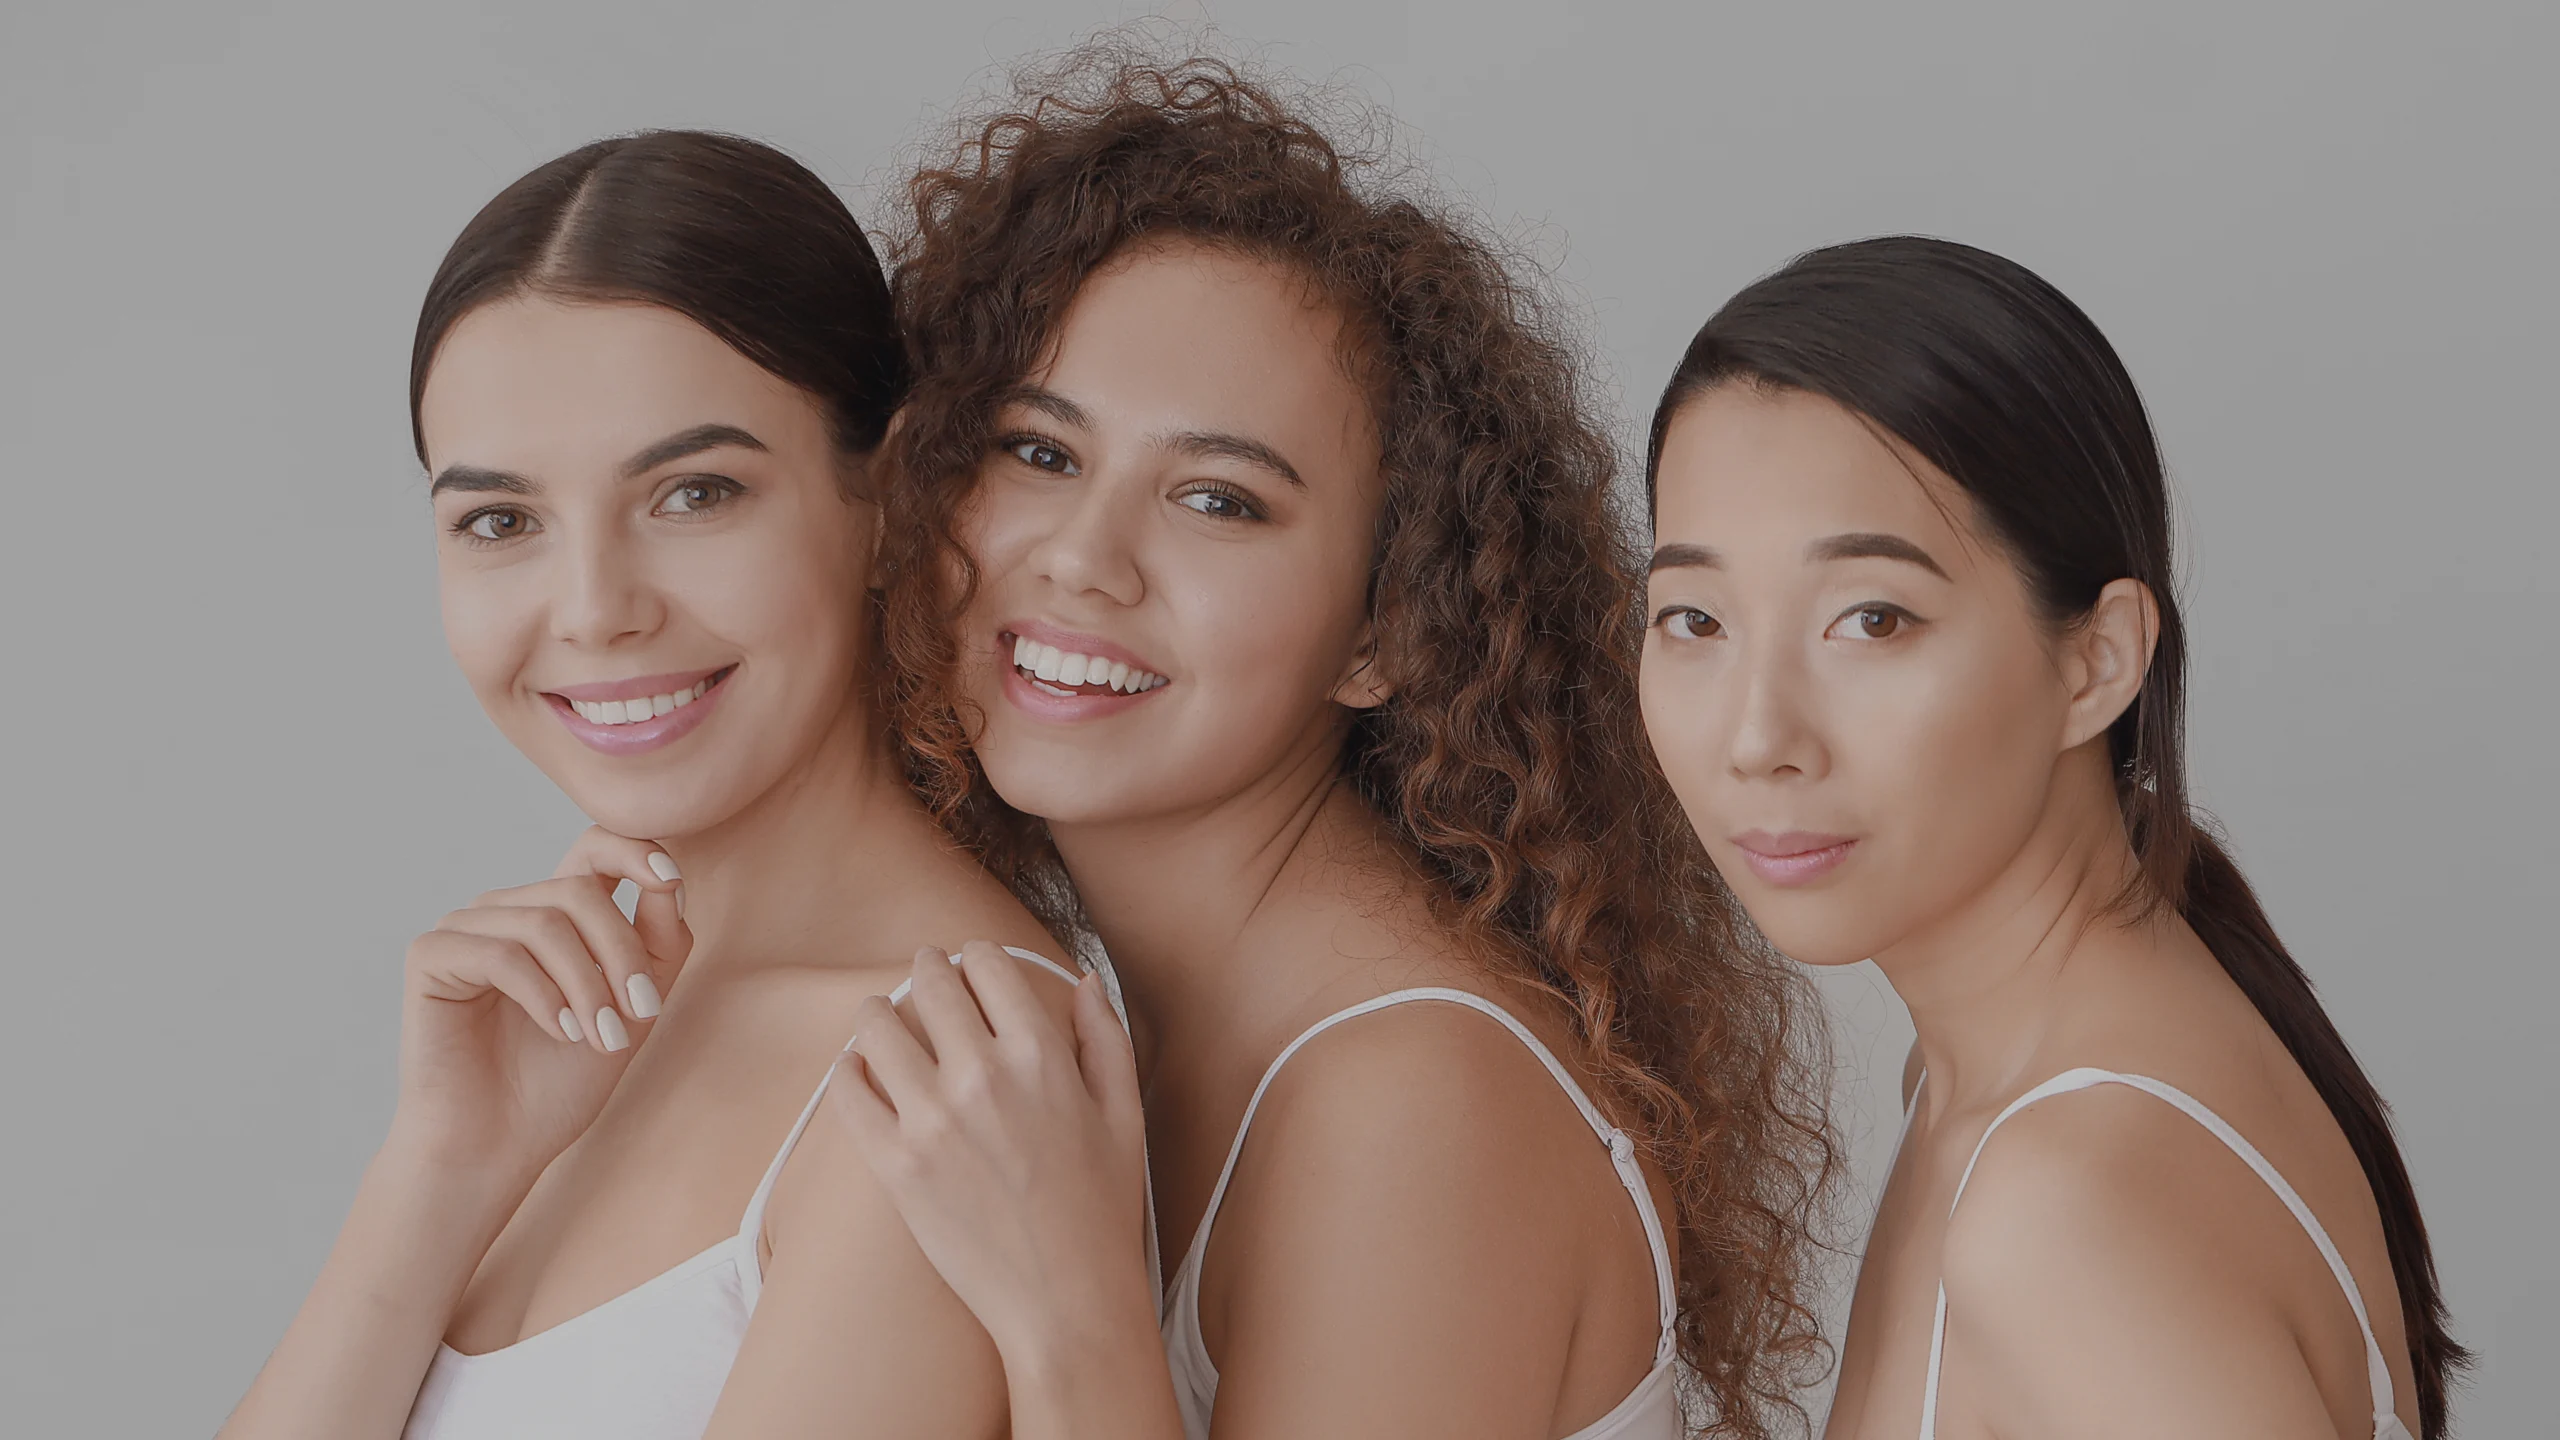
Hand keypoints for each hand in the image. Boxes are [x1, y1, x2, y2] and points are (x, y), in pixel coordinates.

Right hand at [386, 826, 692, 1187]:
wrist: (499, 1145)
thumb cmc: (561, 1082)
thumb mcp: (632, 1008)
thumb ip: (658, 944)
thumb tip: (669, 879)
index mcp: (554, 914)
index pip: (593, 848)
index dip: (634, 850)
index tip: (669, 878)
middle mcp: (507, 911)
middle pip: (580, 891)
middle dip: (623, 953)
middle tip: (643, 1012)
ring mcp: (465, 928)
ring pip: (545, 922)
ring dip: (588, 985)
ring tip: (601, 1037)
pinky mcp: (430, 954)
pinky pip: (502, 953)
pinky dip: (543, 995)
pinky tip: (558, 1031)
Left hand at [827, 942, 1153, 1362]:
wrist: (1066, 1303)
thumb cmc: (1103, 1211)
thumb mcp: (1124, 1115)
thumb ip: (1105, 1038)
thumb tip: (1085, 980)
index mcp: (1042, 1056)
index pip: (987, 965)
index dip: (974, 957)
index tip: (968, 965)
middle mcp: (982, 1076)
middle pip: (928, 983)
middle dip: (924, 971)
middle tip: (921, 977)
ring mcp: (932, 1121)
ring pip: (877, 1027)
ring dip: (877, 1014)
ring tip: (879, 1020)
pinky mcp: (895, 1166)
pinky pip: (849, 1093)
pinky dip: (847, 1071)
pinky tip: (856, 1070)